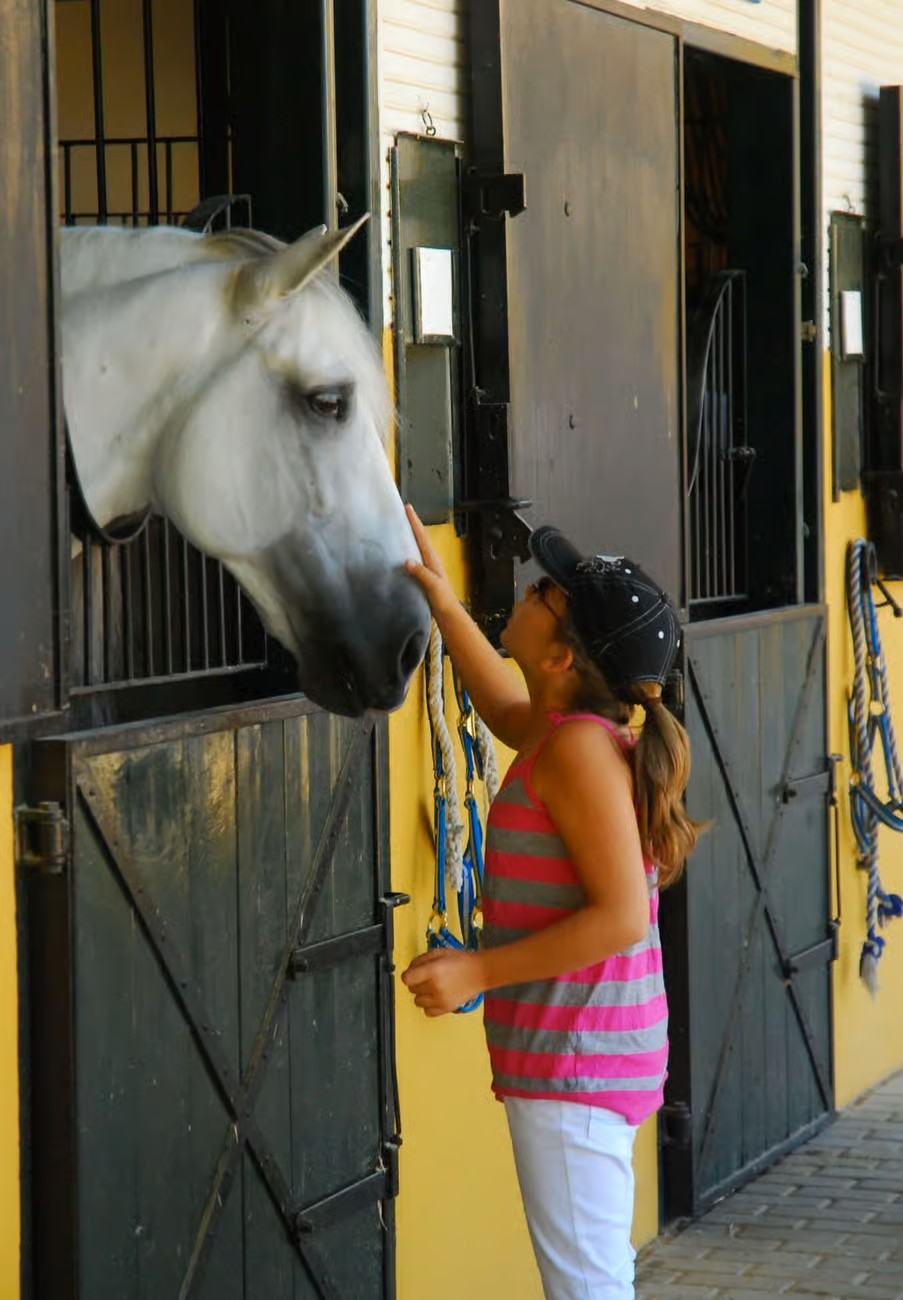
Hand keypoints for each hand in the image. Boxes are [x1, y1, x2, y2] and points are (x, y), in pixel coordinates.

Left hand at [401, 948, 484, 1016]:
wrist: (479, 972)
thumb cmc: (460, 961)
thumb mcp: (438, 953)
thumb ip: (419, 960)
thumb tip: (408, 970)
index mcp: (432, 971)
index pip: (406, 979)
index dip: (408, 975)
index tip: (413, 973)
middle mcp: (435, 987)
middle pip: (411, 989)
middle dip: (416, 982)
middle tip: (427, 977)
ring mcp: (440, 1000)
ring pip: (417, 1001)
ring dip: (422, 994)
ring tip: (433, 987)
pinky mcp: (446, 1009)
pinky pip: (427, 1012)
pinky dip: (429, 1005)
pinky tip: (436, 996)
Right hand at [403, 505, 457, 620]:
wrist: (448, 613)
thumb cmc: (443, 599)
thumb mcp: (433, 585)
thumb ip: (422, 573)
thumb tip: (407, 561)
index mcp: (433, 560)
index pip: (422, 537)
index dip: (415, 522)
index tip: (408, 508)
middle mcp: (430, 560)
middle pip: (420, 538)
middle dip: (412, 524)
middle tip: (402, 512)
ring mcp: (427, 567)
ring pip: (416, 547)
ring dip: (409, 536)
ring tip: (398, 527)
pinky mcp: (423, 576)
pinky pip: (413, 558)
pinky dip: (407, 551)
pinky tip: (399, 553)